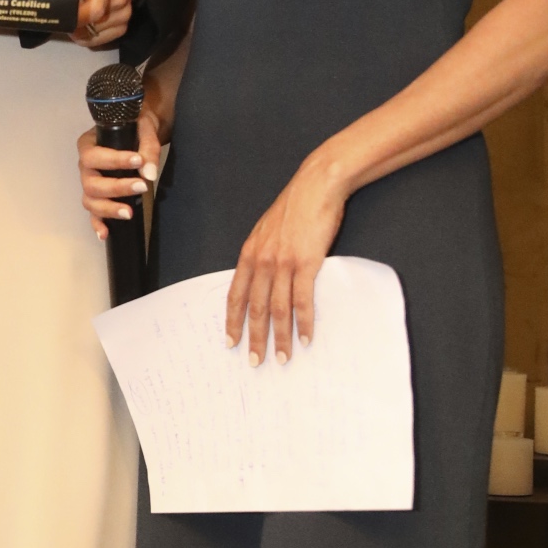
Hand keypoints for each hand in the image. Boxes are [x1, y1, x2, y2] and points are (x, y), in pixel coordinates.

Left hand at [58, 0, 135, 46]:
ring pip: (90, 34)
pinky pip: (96, 41)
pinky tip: (81, 22)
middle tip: (62, 8)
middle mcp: (119, 2)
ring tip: (73, 11)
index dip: (74, 16)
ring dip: (77, 27)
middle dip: (71, 19)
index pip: (93, 10)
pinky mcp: (122, 28)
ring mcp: (122, 17)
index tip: (59, 12)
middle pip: (87, 24)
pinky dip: (85, 35)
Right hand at [78, 97, 164, 241]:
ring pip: (90, 200)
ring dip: (108, 208)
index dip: (115, 161)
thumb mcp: (145, 127)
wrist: (139, 129)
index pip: (95, 156)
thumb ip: (147, 147)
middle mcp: (85, 166)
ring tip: (130, 213)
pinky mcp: (98, 197)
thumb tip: (149, 174)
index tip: (138, 161)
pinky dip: (97, 224)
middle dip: (116, 187)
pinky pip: (93, 213)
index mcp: (89, 144)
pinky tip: (105, 234)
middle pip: (91, 183)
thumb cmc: (137, 124)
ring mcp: (90, 183)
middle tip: (142, 186)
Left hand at [228, 153, 349, 361]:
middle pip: (254, 308)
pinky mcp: (305, 262)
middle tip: (254, 362)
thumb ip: (262, 256)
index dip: (232, 321)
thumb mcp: (267, 232)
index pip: (235, 295)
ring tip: (281, 358)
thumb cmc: (295, 208)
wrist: (317, 186)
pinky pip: (302, 300)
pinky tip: (305, 338)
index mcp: (249, 254)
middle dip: (254, 338)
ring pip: (278, 309)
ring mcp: (283, 263)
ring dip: (279, 338)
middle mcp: (261, 261)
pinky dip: (303, 322)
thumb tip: (262, 281)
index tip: (230, 342)